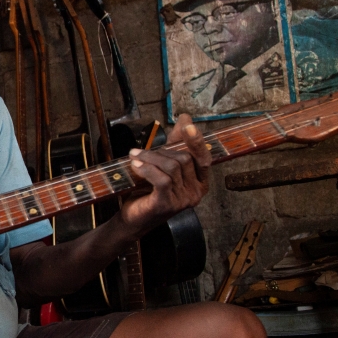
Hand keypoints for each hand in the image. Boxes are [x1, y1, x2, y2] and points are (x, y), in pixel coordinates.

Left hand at [118, 114, 210, 237]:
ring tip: (134, 156)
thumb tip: (185, 118)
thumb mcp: (163, 166)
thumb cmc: (149, 192)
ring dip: (150, 158)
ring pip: (172, 167)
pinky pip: (162, 179)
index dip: (196, 140)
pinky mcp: (167, 204)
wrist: (133, 219)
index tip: (187, 125)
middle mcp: (196, 192)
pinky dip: (147, 169)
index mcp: (200, 182)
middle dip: (160, 151)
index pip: (204, 157)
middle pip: (184, 159)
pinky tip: (135, 166)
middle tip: (139, 151)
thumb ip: (175, 144)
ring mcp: (183, 200)